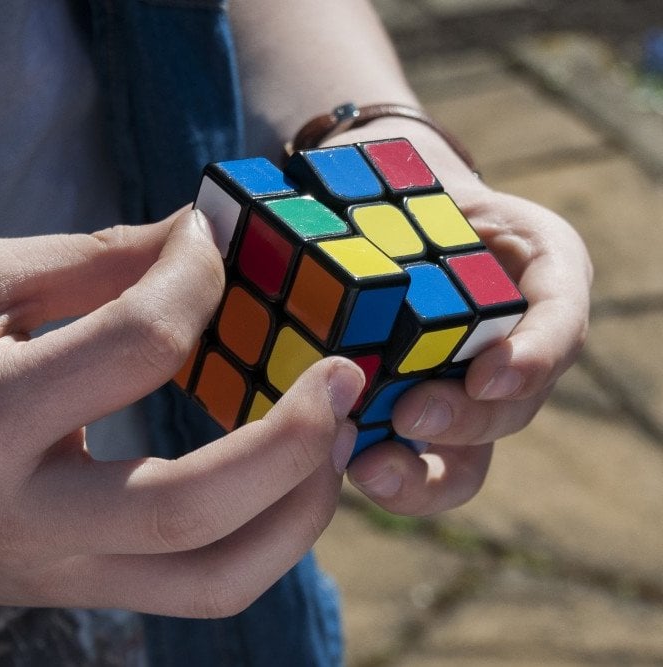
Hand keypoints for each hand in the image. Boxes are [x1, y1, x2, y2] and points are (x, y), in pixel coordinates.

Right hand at [0, 209, 364, 617]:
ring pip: (216, 579)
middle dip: (294, 435)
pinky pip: (197, 589)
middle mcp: (23, 518)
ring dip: (300, 510)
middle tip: (344, 372)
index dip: (192, 279)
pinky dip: (263, 538)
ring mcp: (54, 574)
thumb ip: (88, 265)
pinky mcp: (75, 593)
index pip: (132, 348)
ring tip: (332, 436)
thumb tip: (195, 241)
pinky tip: (280, 476)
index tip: (205, 241)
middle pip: (195, 507)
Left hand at [326, 119, 591, 515]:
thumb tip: (311, 198)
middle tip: (411, 414)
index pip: (559, 327)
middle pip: (509, 410)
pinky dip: (382, 476)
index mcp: (540, 284)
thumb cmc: (414, 197)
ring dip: (422, 475)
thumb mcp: (424, 174)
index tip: (489, 376)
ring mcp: (464, 401)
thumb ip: (409, 189)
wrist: (390, 233)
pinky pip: (412, 467)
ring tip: (371, 469)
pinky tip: (341, 468)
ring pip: (466, 463)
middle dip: (464, 420)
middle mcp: (513, 355)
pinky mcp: (411, 426)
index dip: (532, 361)